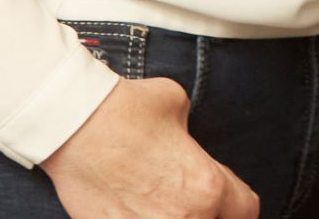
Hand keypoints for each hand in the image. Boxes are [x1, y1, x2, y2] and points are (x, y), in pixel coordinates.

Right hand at [42, 76, 256, 218]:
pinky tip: (130, 208)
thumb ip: (193, 138)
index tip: (226, 195)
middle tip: (189, 197)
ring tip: (158, 203)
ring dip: (174, 216)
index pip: (245, 211)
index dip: (237, 200)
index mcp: (207, 187)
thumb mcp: (180, 110)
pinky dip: (138, 218)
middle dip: (207, 211)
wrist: (73, 126)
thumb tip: (186, 143)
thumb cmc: (128, 111)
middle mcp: (183, 218)